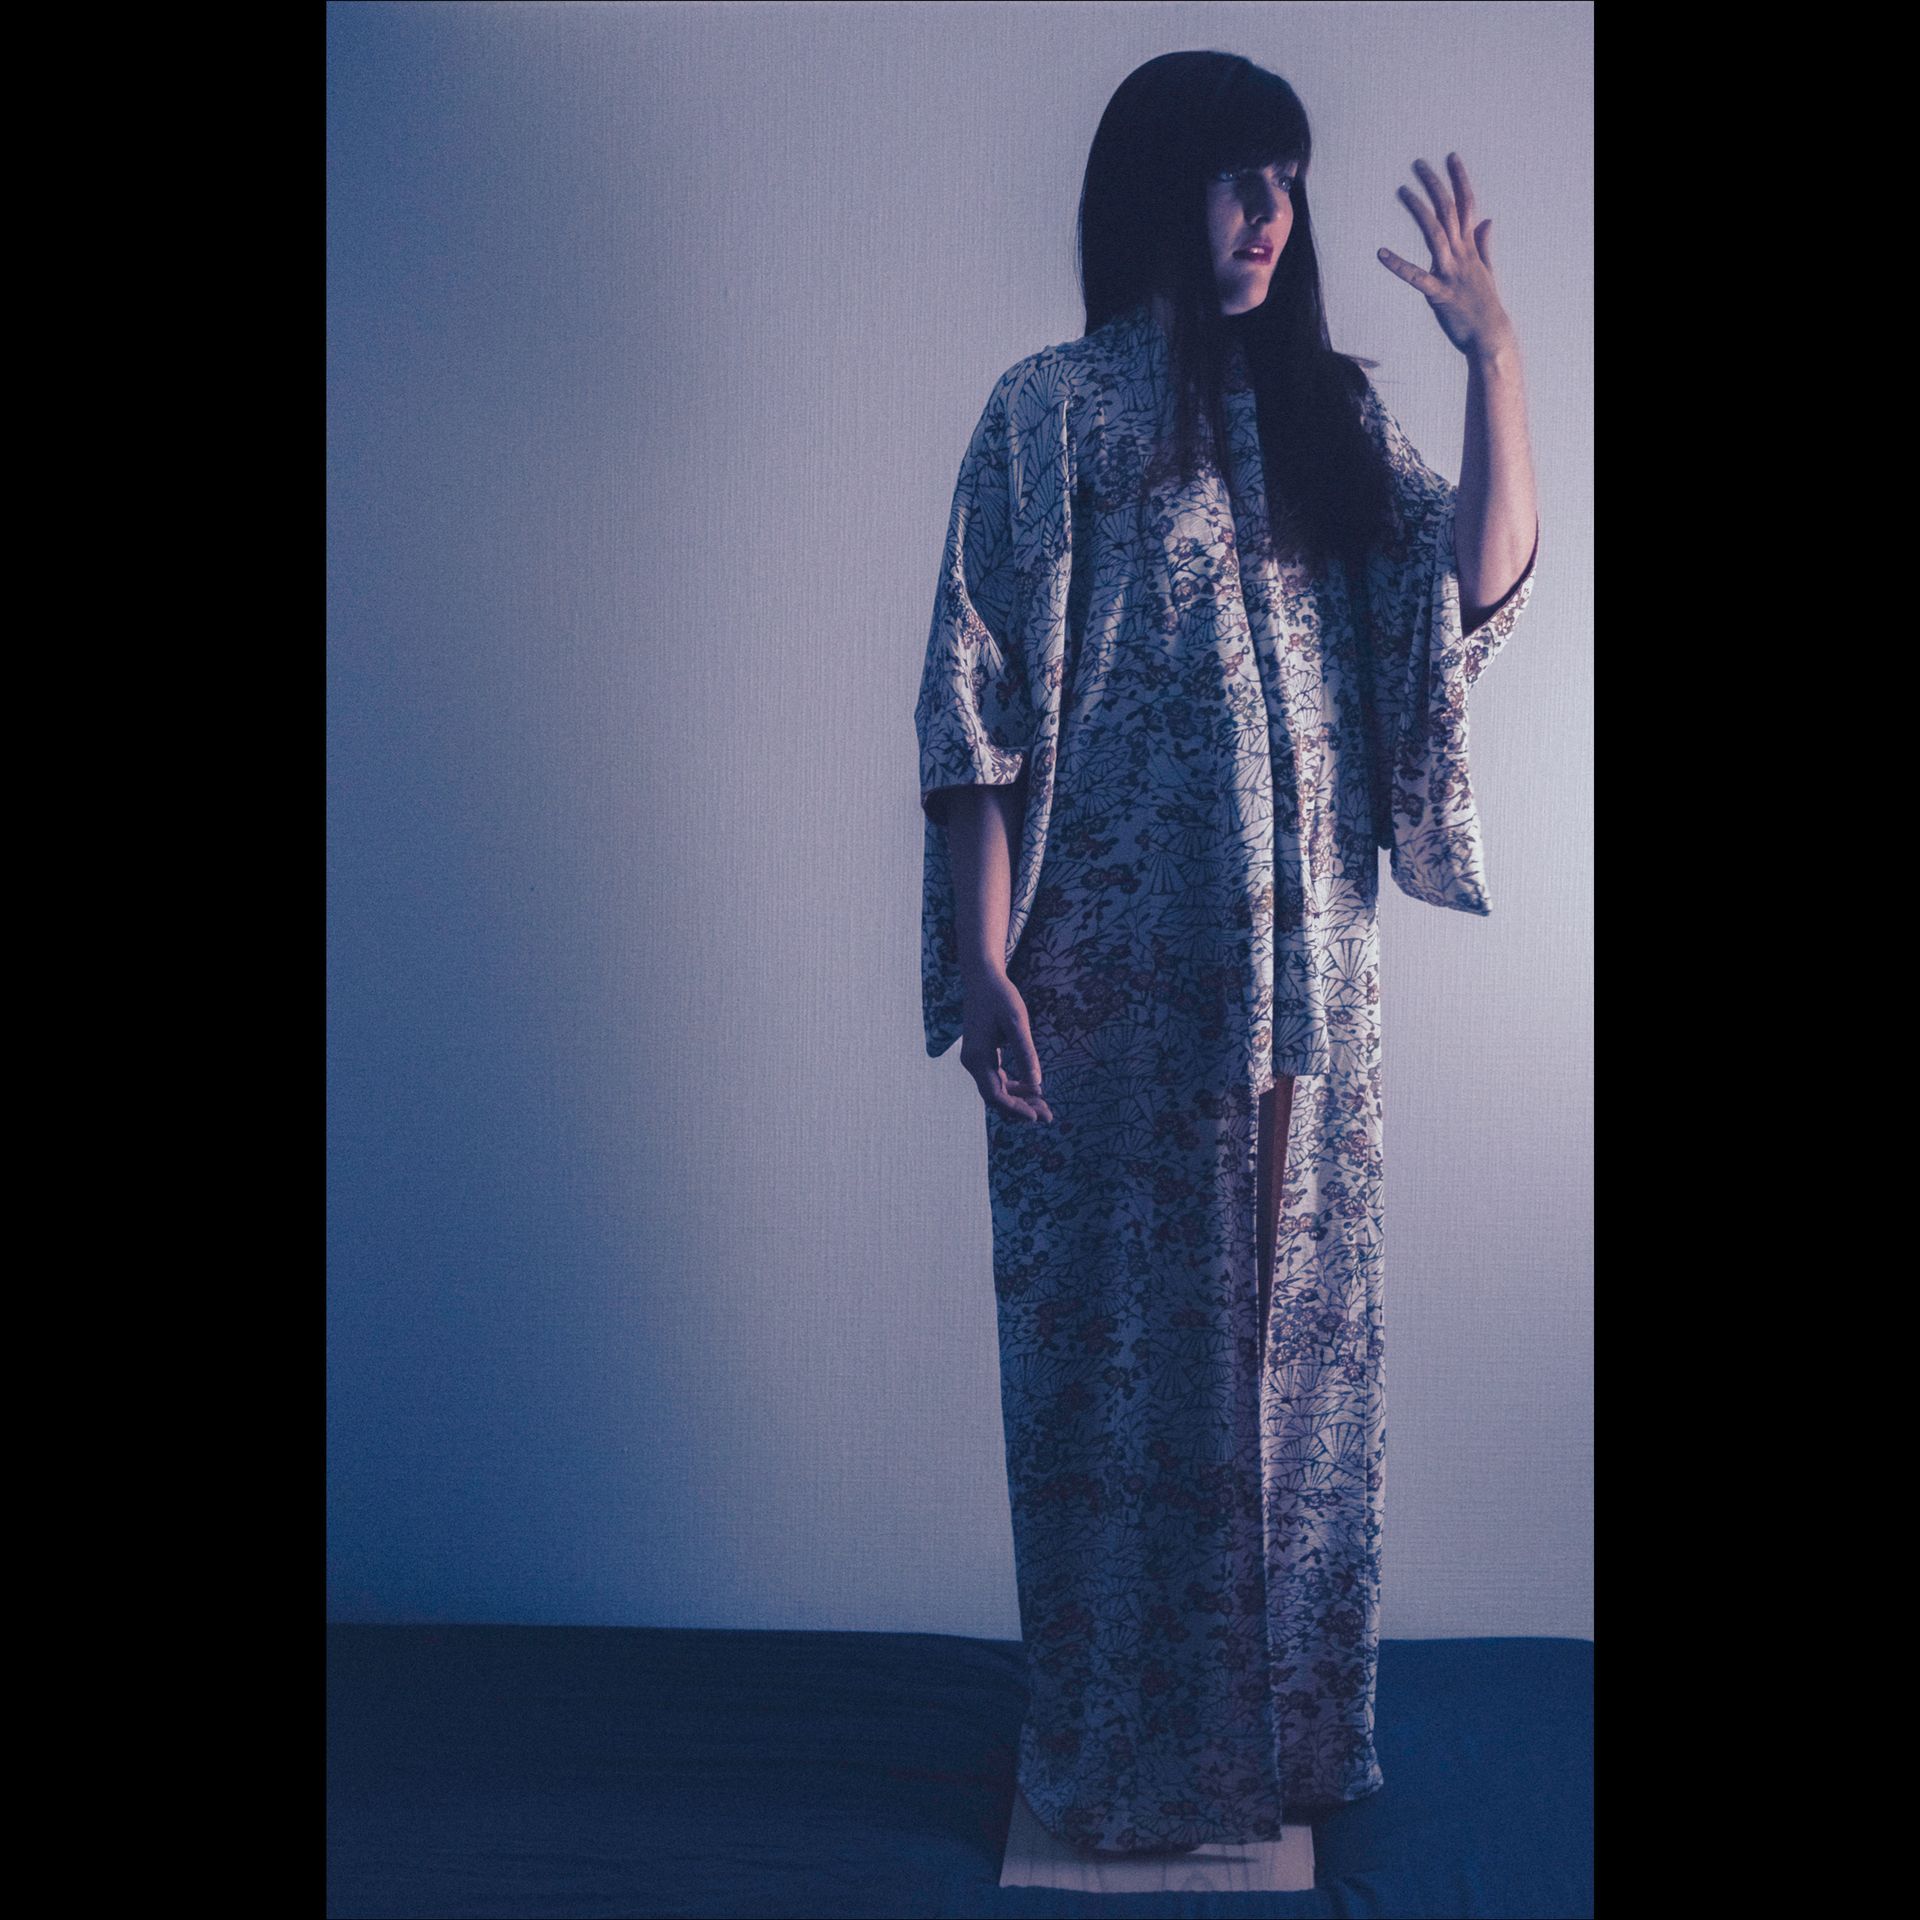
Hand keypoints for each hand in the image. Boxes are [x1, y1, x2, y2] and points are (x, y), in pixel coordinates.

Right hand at [959, 972, 1053, 1123]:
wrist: (982, 979)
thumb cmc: (1001, 997)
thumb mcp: (1017, 1023)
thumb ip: (1026, 1053)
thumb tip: (1037, 1084)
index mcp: (978, 1057)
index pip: (995, 1095)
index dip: (1016, 1109)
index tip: (1037, 1116)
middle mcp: (972, 1063)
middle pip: (996, 1097)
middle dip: (1021, 1108)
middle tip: (1048, 1116)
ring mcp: (975, 1060)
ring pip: (997, 1090)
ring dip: (1019, 1099)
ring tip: (1044, 1106)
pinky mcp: (982, 1055)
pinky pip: (997, 1079)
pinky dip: (1014, 1087)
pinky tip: (1032, 1089)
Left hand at [1376, 153, 1515, 359]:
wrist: (1491, 337)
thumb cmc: (1485, 307)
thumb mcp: (1486, 271)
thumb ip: (1484, 245)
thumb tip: (1487, 220)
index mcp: (1471, 248)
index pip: (1466, 205)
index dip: (1459, 180)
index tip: (1450, 157)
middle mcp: (1462, 255)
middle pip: (1448, 211)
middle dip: (1435, 185)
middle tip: (1418, 163)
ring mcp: (1451, 273)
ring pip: (1435, 234)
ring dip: (1418, 210)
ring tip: (1402, 190)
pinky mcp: (1439, 295)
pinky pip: (1416, 277)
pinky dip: (1398, 265)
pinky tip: (1381, 253)